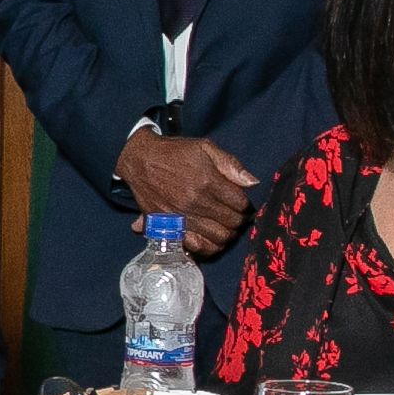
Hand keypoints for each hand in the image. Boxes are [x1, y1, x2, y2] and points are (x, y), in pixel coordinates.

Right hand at [116, 127, 261, 254]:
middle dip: (238, 219)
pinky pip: (196, 246)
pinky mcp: (170, 226)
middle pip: (232, 222)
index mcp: (207, 182)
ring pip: (218, 237)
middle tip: (234, 214)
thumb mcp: (205, 147)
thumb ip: (230, 164)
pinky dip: (208, 247)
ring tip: (224, 226)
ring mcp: (183, 217)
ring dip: (226, 233)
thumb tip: (253, 182)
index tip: (240, 202)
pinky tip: (211, 239)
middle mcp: (196, 202)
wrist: (140, 160)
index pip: (240, 203)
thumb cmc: (175, 152)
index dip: (245, 203)